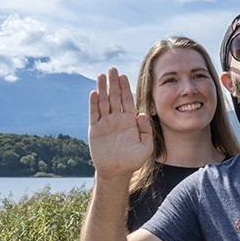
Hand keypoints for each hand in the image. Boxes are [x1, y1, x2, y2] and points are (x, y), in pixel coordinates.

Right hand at [88, 68, 152, 182]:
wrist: (116, 172)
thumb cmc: (132, 161)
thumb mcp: (145, 147)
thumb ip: (146, 130)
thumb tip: (142, 114)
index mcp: (129, 121)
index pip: (127, 100)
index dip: (125, 87)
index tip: (123, 75)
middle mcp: (117, 119)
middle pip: (115, 96)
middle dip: (113, 83)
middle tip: (112, 68)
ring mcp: (105, 123)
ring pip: (103, 101)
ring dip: (102, 88)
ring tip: (101, 75)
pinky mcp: (94, 129)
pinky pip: (94, 113)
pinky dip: (93, 103)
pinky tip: (94, 93)